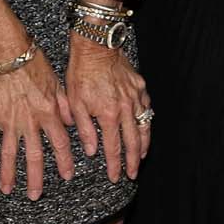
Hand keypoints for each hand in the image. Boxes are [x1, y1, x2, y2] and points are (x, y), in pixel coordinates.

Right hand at [0, 47, 75, 199]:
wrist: (7, 51)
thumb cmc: (33, 61)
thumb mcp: (57, 80)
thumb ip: (64, 104)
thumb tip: (71, 122)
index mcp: (48, 112)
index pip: (60, 143)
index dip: (64, 161)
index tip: (67, 175)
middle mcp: (29, 121)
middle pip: (34, 156)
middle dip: (35, 178)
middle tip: (34, 195)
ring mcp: (8, 120)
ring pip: (8, 153)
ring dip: (8, 173)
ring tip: (7, 189)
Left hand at [63, 33, 149, 183]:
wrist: (97, 46)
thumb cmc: (82, 72)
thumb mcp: (76, 103)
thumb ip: (85, 129)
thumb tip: (92, 150)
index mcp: (108, 115)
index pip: (113, 148)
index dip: (115, 165)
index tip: (116, 177)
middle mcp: (125, 108)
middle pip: (133, 142)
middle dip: (133, 161)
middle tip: (132, 173)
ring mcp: (136, 97)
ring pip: (144, 126)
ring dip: (144, 144)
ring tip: (142, 156)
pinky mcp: (140, 86)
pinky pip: (147, 108)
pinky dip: (147, 120)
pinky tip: (145, 126)